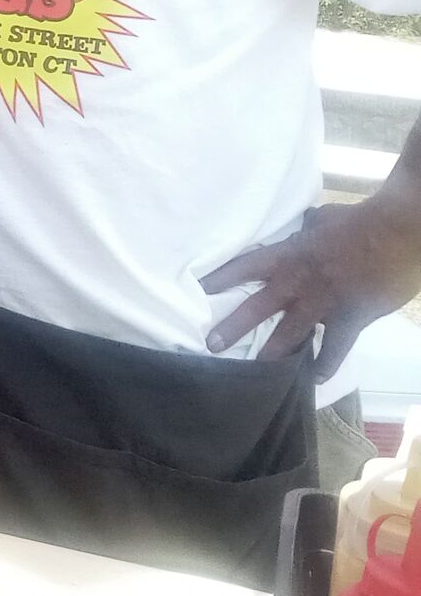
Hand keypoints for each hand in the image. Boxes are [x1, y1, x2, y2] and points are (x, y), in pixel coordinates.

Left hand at [202, 187, 420, 376]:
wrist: (395, 234)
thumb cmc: (360, 221)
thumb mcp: (323, 218)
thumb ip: (309, 227)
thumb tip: (306, 222)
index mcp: (288, 254)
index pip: (244, 267)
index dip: (220, 279)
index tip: (199, 291)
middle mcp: (297, 282)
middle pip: (257, 307)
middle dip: (233, 327)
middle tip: (212, 344)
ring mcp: (322, 304)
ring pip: (289, 335)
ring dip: (271, 354)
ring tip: (255, 370)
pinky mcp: (349, 319)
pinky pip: (334, 348)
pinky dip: (325, 364)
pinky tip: (315, 377)